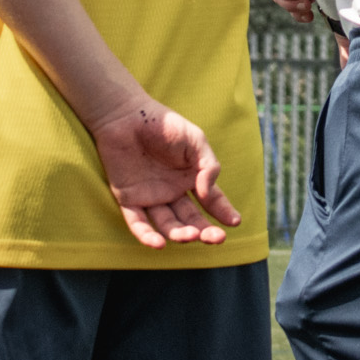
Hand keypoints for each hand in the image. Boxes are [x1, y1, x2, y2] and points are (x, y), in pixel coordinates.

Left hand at [87, 98, 242, 247]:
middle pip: (191, 219)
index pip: (211, 200)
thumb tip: (208, 193)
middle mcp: (172, 192)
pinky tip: (159, 244)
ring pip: (168, 224)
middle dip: (205, 231)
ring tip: (191, 236)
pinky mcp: (128, 199)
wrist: (125, 115)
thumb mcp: (195, 139)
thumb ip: (208, 165)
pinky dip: (147, 236)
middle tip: (216, 238)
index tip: (234, 222)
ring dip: (180, 234)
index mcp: (190, 178)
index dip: (223, 212)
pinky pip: (137, 223)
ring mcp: (151, 197)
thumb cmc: (162, 124)